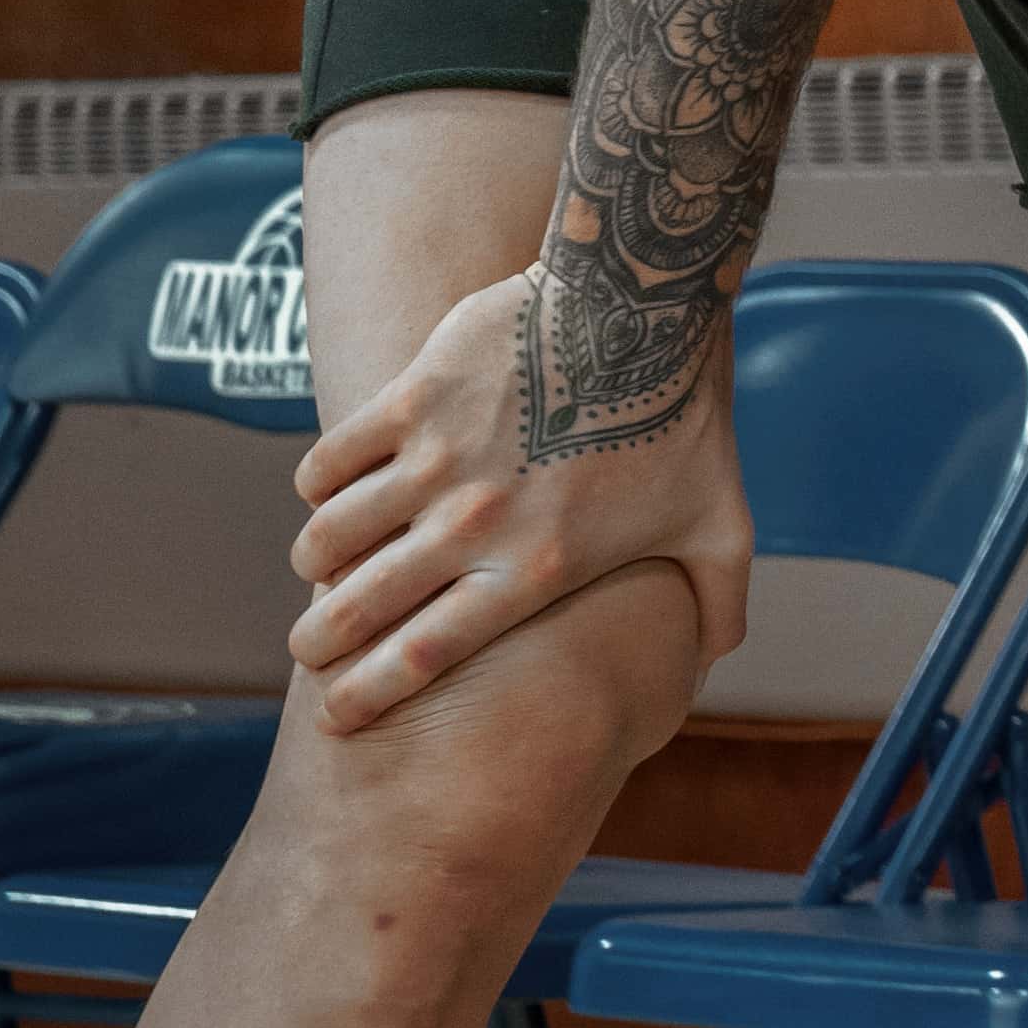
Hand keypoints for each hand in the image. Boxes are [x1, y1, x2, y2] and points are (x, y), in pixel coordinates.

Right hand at [289, 267, 757, 734]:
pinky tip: (325, 492)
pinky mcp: (414, 399)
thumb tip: (715, 661)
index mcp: (536, 569)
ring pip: (332, 534)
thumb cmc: (685, 420)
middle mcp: (476, 525)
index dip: (369, 694)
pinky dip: (318, 484)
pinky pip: (332, 459)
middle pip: (360, 606)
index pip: (426, 655)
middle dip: (320, 640)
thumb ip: (719, 603)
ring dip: (314, 560)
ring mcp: (438, 460)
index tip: (337, 717)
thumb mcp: (720, 525)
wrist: (644, 309)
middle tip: (307, 649)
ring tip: (316, 569)